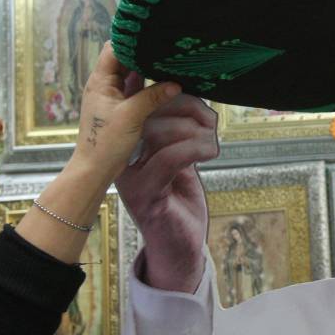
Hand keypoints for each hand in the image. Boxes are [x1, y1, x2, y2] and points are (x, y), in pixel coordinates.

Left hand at [70, 42, 180, 184]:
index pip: (114, 49)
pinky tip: (163, 85)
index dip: (131, 41)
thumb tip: (176, 84)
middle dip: (143, 54)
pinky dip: (148, 86)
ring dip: (147, 70)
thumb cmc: (105, 143)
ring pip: (131, 75)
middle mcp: (104, 85)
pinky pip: (135, 90)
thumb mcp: (131, 116)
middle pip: (124, 59)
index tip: (152, 38)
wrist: (95, 169)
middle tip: (165, 50)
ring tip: (167, 63)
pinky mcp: (120, 108)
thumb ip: (153, 96)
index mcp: (100, 81)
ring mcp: (112, 96)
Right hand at [115, 81, 218, 292]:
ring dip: (196, 129)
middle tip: (210, 119)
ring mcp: (131, 177)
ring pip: (159, 132)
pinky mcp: (147, 195)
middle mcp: (122, 157)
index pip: (138, 102)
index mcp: (126, 142)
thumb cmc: (180, 198)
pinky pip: (171, 158)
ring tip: (213, 138)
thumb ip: (177, 128)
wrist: (180, 245)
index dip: (168, 89)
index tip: (197, 94)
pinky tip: (211, 153)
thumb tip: (185, 90)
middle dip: (186, 106)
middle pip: (148, 112)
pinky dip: (197, 149)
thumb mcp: (179, 156)